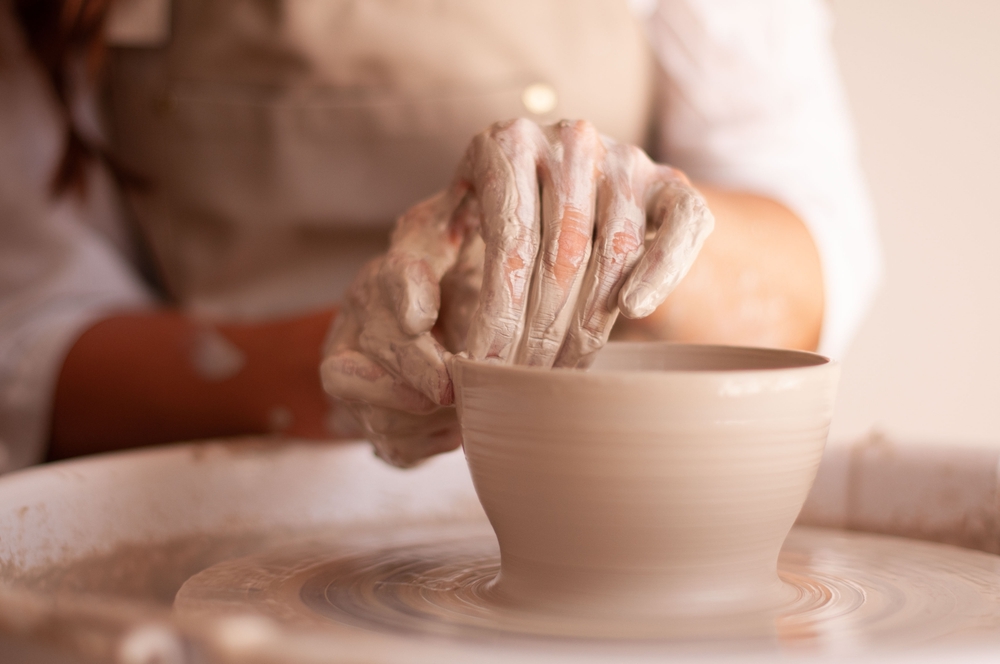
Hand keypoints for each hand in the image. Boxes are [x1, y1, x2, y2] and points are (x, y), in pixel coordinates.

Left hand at [321, 118, 713, 465]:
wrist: (568, 185)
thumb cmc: (490, 217)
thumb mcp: (442, 228)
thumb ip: (417, 260)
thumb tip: (413, 322)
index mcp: (507, 144)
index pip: (508, 241)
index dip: (499, 315)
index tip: (486, 371)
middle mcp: (569, 140)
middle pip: (563, 254)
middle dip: (540, 333)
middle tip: (523, 386)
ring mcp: (626, 159)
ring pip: (615, 252)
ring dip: (590, 324)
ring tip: (562, 374)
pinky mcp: (670, 183)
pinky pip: (680, 228)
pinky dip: (663, 272)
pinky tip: (636, 312)